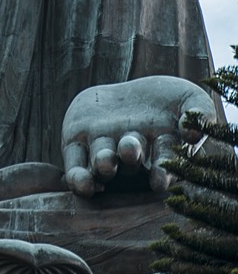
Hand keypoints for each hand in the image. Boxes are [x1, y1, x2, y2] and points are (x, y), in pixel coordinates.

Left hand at [61, 75, 215, 196]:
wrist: (127, 90)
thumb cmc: (166, 98)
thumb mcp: (189, 98)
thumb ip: (198, 113)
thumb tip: (192, 133)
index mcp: (159, 149)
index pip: (162, 161)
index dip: (161, 172)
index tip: (160, 180)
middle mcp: (131, 156)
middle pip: (129, 161)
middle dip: (130, 157)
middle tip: (131, 151)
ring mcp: (103, 149)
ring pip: (102, 162)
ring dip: (104, 164)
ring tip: (107, 162)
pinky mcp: (77, 143)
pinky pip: (75, 165)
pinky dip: (78, 177)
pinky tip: (82, 183)